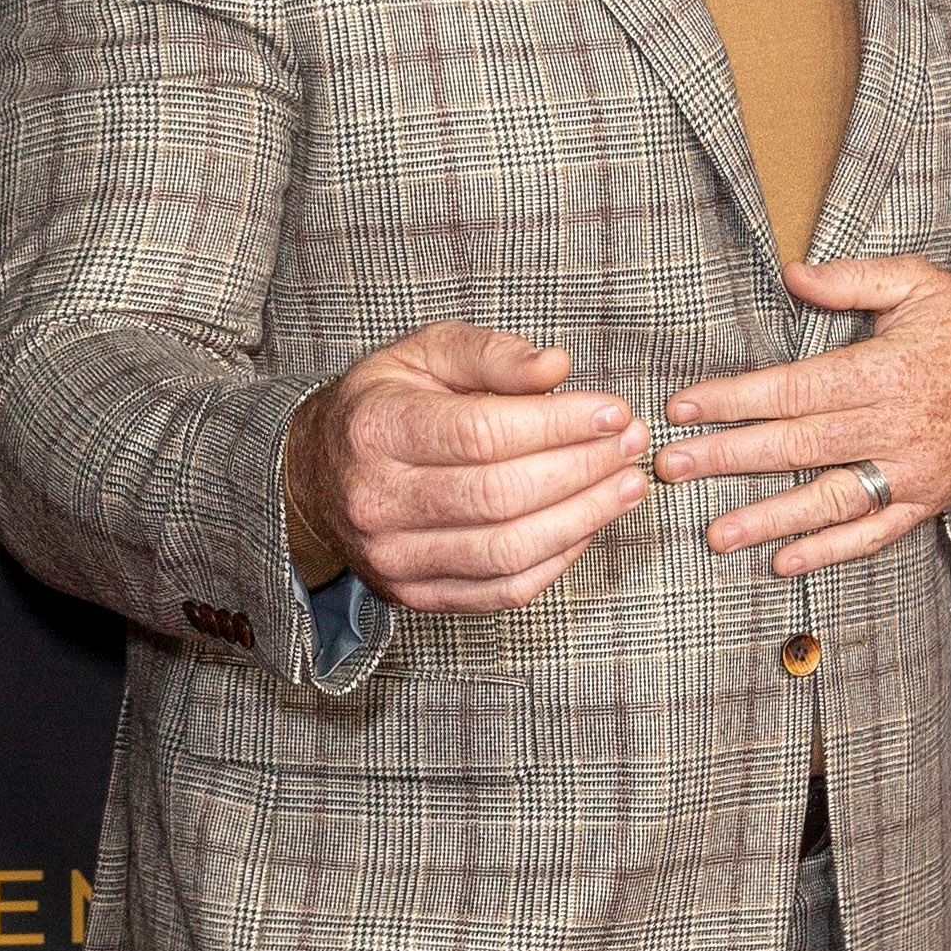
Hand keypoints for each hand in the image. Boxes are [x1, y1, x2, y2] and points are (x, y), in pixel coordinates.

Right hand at [285, 323, 647, 612]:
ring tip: (628, 485)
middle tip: (633, 445)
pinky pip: (504, 590)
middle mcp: (377, 501)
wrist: (318, 477)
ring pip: (508, 551)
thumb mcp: (425, 354)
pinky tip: (590, 523)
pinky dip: (559, 559)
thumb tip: (557, 368)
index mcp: (376, 430)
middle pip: (501, 496)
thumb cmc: (387, 406)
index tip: (614, 411)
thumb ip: (491, 354)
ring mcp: (393, 560)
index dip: (558, 425)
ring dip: (584, 519)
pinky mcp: (415, 596)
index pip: (481, 434)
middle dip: (582, 469)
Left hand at [656, 261, 950, 576]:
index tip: (684, 407)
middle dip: (729, 458)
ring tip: (716, 534)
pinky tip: (785, 561)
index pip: (794, 389)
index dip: (735, 399)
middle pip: (798, 446)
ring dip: (769, 519)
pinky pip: (873, 533)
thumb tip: (791, 275)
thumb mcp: (918, 282)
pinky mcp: (925, 500)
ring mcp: (911, 470)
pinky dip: (830, 551)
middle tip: (671, 469)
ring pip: (829, 499)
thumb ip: (852, 280)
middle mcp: (896, 426)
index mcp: (886, 370)